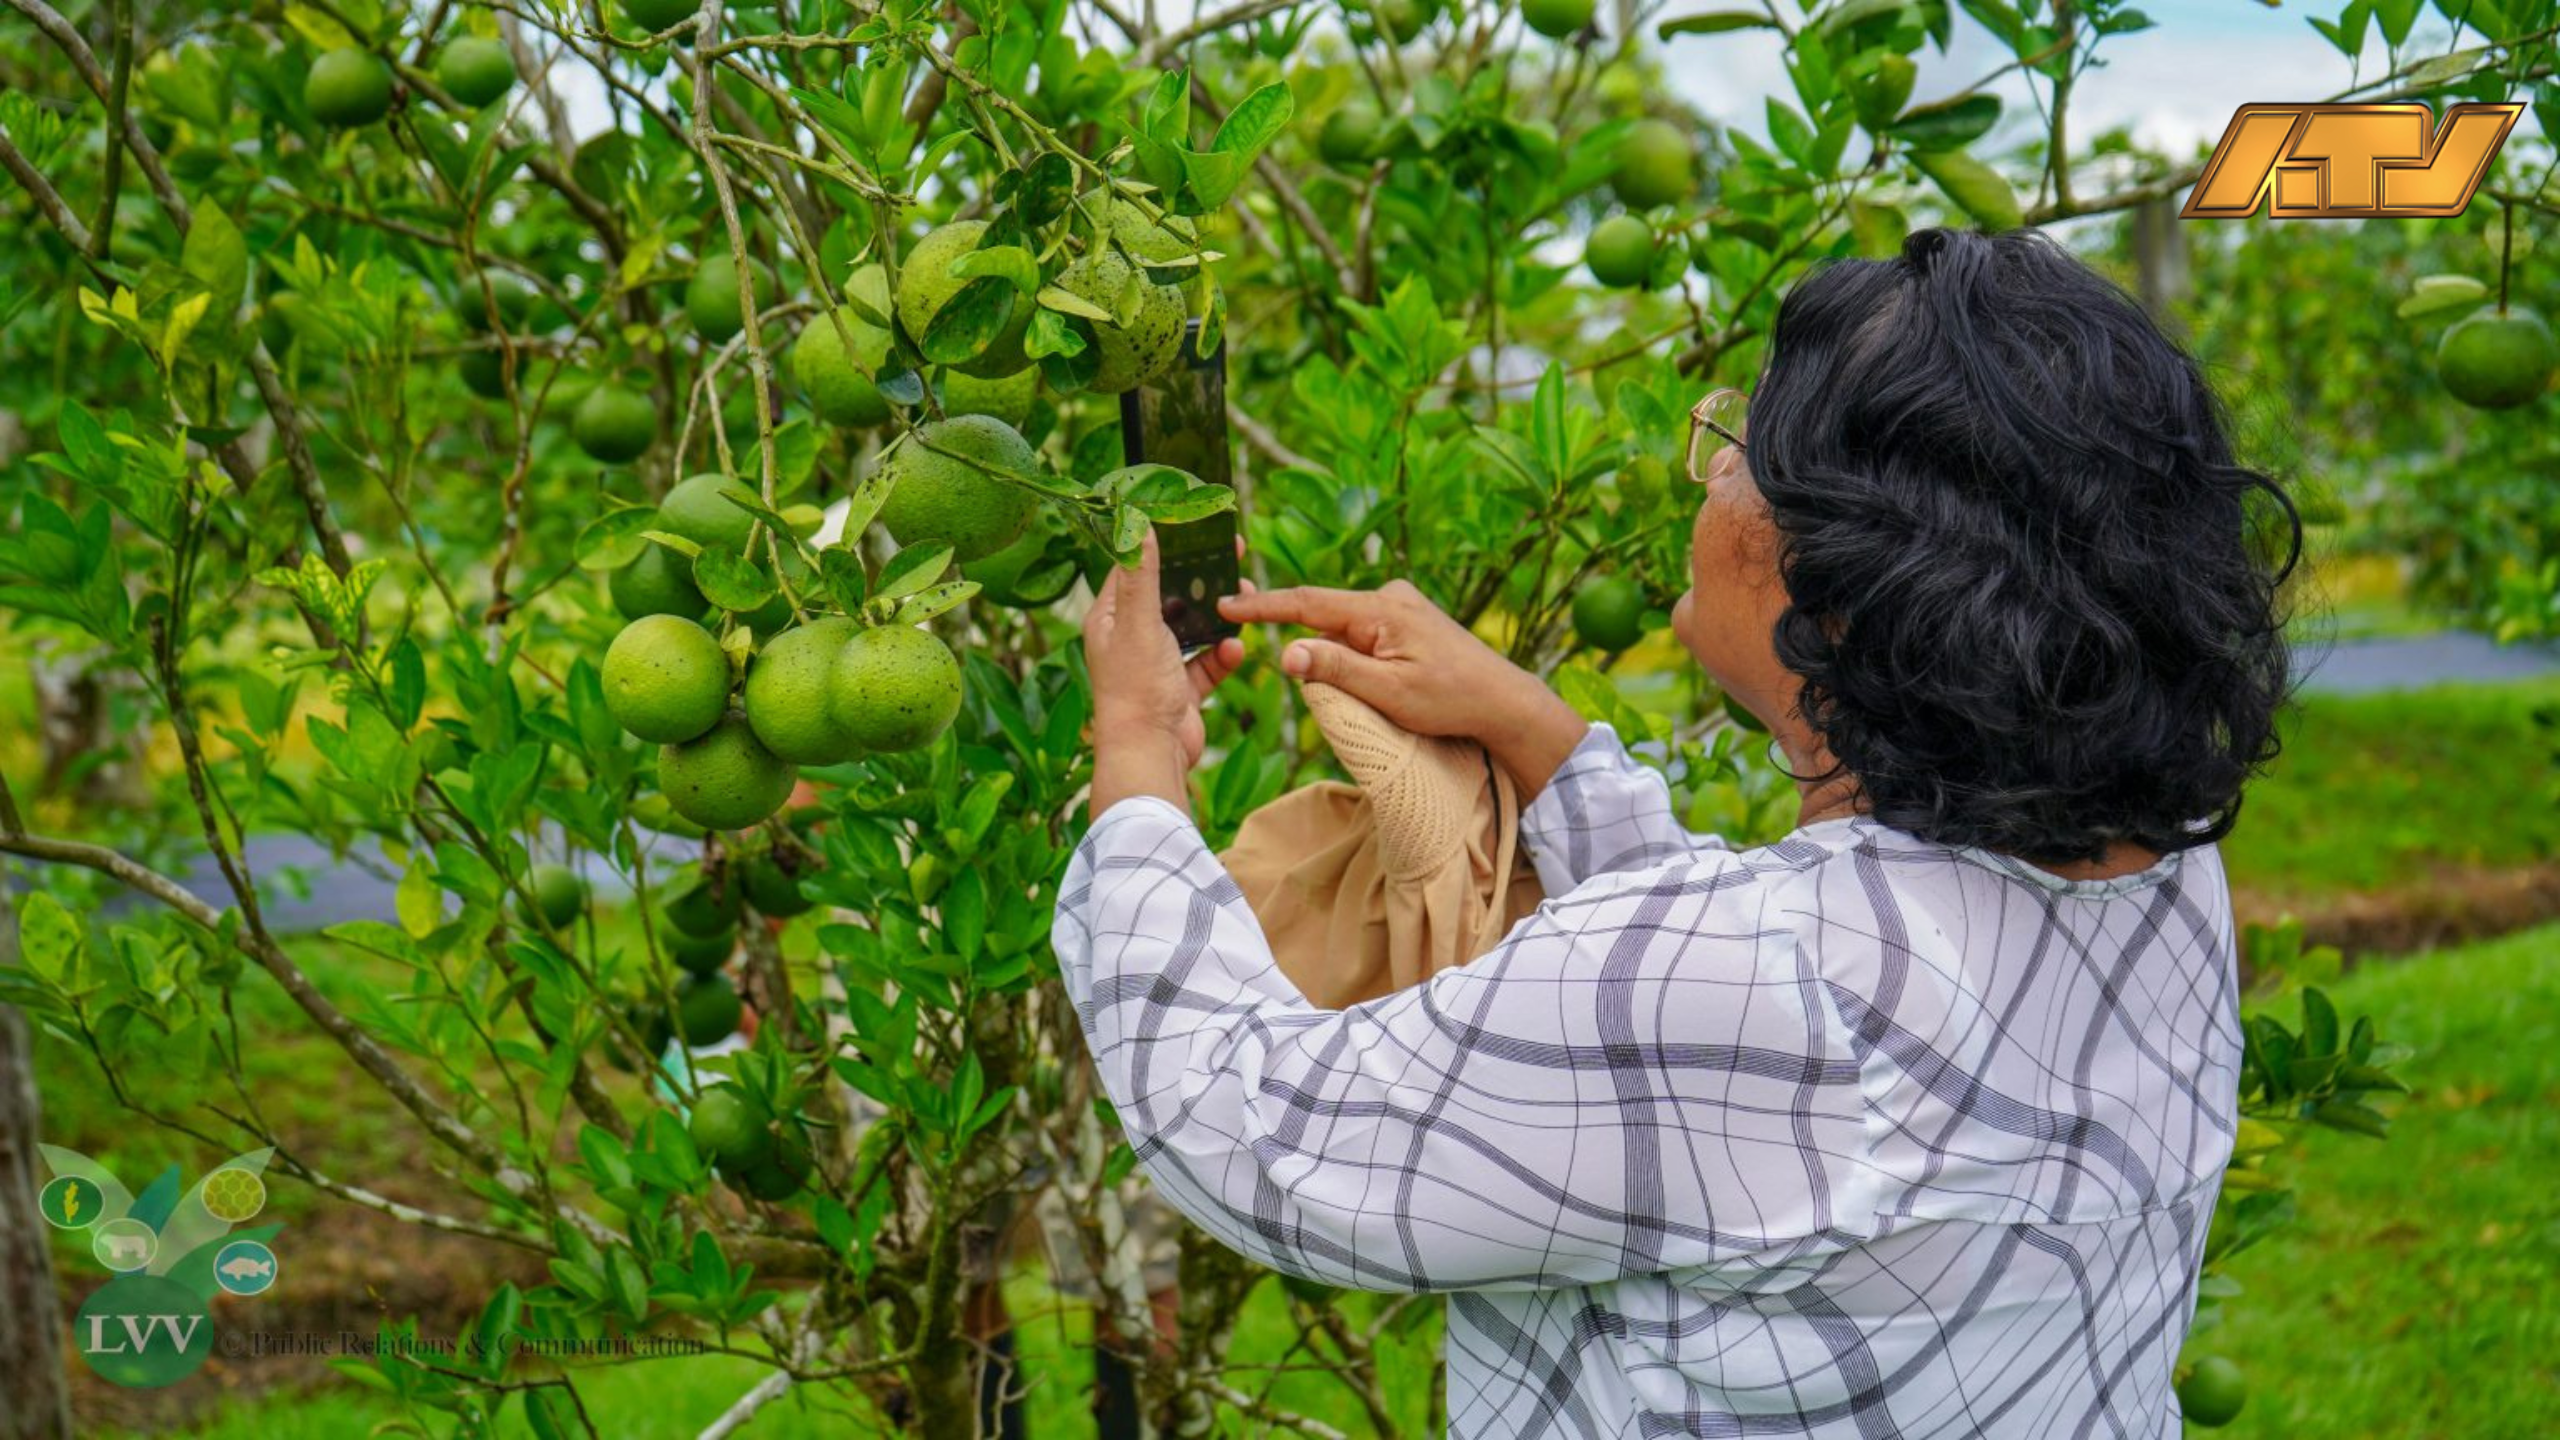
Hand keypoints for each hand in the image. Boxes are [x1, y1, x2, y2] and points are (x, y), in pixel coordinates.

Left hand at [1081, 531, 1246, 817]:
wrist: (1150, 755)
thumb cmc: (1135, 689)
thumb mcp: (1139, 623)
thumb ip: (1143, 576)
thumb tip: (1137, 524)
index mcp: (1110, 619)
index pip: (1135, 570)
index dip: (1164, 546)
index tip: (1194, 527)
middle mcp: (1131, 638)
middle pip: (1171, 597)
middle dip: (1202, 581)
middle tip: (1233, 558)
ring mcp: (1157, 665)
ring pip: (1194, 629)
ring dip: (1218, 619)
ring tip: (1244, 602)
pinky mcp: (1181, 690)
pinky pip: (1207, 664)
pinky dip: (1222, 657)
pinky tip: (1236, 651)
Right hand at [1216, 580, 1587, 797]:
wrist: (1503, 700)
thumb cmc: (1450, 699)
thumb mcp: (1388, 692)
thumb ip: (1336, 670)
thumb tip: (1287, 654)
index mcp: (1381, 608)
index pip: (1307, 603)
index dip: (1263, 606)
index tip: (1225, 605)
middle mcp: (1389, 596)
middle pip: (1326, 620)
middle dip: (1312, 649)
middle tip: (1337, 683)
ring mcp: (1400, 605)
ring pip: (1346, 631)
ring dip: (1341, 660)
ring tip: (1383, 695)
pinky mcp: (1408, 620)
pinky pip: (1365, 635)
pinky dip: (1358, 657)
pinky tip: (1382, 681)